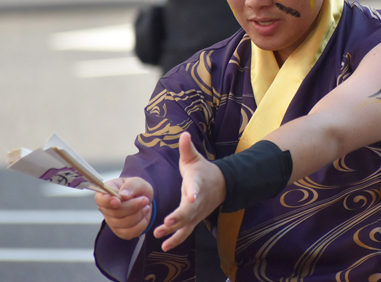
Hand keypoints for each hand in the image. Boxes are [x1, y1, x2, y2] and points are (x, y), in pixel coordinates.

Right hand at [95, 177, 153, 239]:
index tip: (118, 201)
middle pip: (115, 213)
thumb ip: (130, 186)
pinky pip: (130, 232)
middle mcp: (105, 209)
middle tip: (145, 199)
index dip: (108, 201)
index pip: (100, 199)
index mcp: (105, 193)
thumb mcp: (137, 182)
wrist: (144, 200)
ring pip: (124, 223)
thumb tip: (123, 195)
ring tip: (146, 206)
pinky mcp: (120, 231)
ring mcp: (112, 222)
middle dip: (133, 206)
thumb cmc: (136, 189)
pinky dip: (141, 224)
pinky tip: (144, 215)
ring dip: (139, 214)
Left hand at [153, 132, 225, 251]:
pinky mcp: (194, 220)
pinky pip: (185, 232)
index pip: (196, 188)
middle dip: (179, 217)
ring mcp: (197, 212)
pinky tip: (164, 246)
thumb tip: (184, 134)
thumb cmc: (203, 170)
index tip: (191, 197)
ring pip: (186, 224)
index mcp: (198, 183)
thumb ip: (187, 148)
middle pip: (190, 211)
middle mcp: (198, 200)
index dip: (194, 192)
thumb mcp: (194, 158)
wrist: (221, 185)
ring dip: (174, 231)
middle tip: (167, 222)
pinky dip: (176, 239)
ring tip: (159, 234)